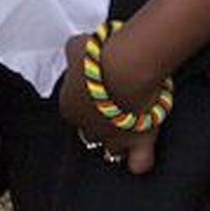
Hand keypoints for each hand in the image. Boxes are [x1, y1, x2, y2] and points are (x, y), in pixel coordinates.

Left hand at [57, 32, 159, 175]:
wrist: (126, 67)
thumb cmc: (98, 55)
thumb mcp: (75, 47)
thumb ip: (73, 54)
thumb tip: (76, 52)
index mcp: (68, 108)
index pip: (73, 111)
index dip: (85, 101)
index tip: (97, 90)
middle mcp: (87, 128)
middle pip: (90, 132)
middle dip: (99, 123)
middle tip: (113, 107)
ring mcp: (113, 138)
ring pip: (111, 150)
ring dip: (117, 142)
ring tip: (128, 129)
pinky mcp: (139, 142)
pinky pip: (139, 164)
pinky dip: (139, 162)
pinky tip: (141, 154)